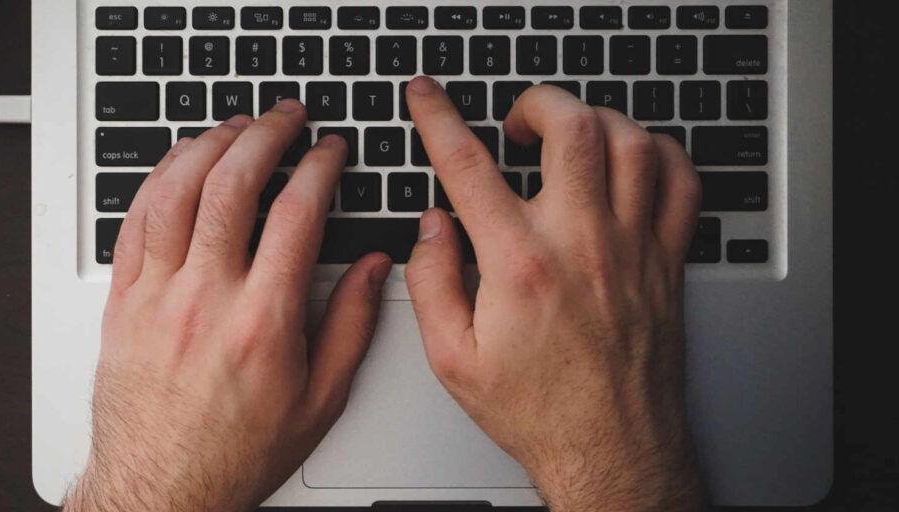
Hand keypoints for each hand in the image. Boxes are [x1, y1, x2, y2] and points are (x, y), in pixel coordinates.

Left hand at [64, 102, 391, 511]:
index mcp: (263, 322)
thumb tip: (375, 269)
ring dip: (209, 144)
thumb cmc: (236, 452)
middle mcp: (206, 299)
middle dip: (266, 134)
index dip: (320, 168)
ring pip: (177, 191)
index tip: (330, 151)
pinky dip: (159, 179)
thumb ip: (352, 327)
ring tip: (235, 125)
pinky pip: (134, 221)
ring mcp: (157, 296)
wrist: (161, 487)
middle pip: (234, 185)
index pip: (297, 215)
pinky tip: (179, 163)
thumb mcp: (320, 401)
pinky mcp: (123, 301)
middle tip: (286, 116)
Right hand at [405, 77, 704, 510]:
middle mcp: (581, 244)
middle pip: (571, 128)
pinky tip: (632, 160)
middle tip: (517, 121)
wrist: (610, 450)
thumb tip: (431, 228)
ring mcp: (632, 248)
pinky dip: (658, 154)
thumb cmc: (538, 411)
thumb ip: (431, 282)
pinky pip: (680, 183)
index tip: (427, 97)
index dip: (438, 118)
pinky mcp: (665, 261)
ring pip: (631, 143)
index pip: (468, 165)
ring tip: (570, 136)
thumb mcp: (453, 359)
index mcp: (520, 265)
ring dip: (596, 121)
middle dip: (537, 103)